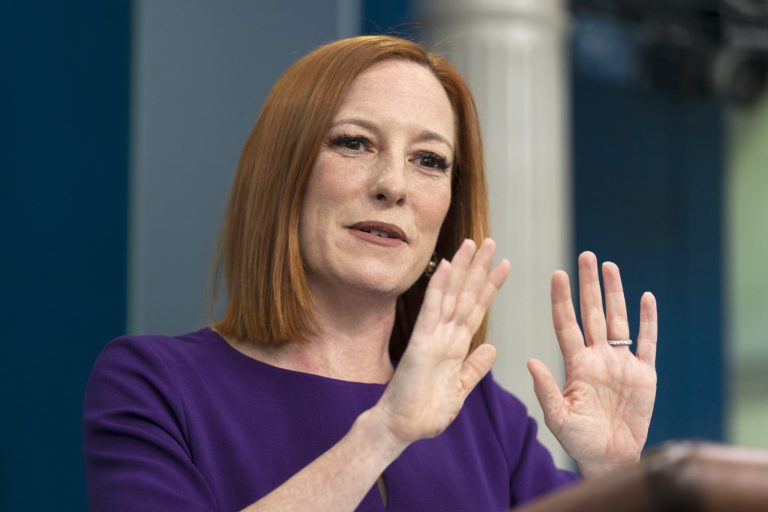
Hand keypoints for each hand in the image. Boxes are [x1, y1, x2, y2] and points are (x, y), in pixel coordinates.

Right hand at [374, 238, 509, 445]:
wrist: (401, 428)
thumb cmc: (426, 411)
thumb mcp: (460, 389)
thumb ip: (475, 367)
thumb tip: (492, 347)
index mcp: (454, 345)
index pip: (476, 309)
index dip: (490, 287)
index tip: (503, 265)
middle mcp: (444, 335)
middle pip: (465, 295)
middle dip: (478, 268)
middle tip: (490, 241)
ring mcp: (431, 336)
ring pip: (450, 295)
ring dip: (462, 269)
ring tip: (474, 244)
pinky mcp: (420, 343)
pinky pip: (432, 310)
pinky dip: (439, 287)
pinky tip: (446, 266)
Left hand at [527, 251, 657, 476]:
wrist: (610, 458)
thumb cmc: (579, 439)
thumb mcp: (558, 417)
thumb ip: (545, 389)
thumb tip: (529, 360)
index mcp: (576, 364)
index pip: (566, 323)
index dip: (562, 299)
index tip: (557, 274)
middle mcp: (597, 356)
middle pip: (592, 313)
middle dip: (589, 285)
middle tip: (586, 255)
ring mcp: (621, 363)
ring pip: (618, 320)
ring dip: (615, 293)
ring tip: (609, 266)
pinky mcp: (644, 374)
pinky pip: (647, 341)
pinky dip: (648, 320)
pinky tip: (646, 297)